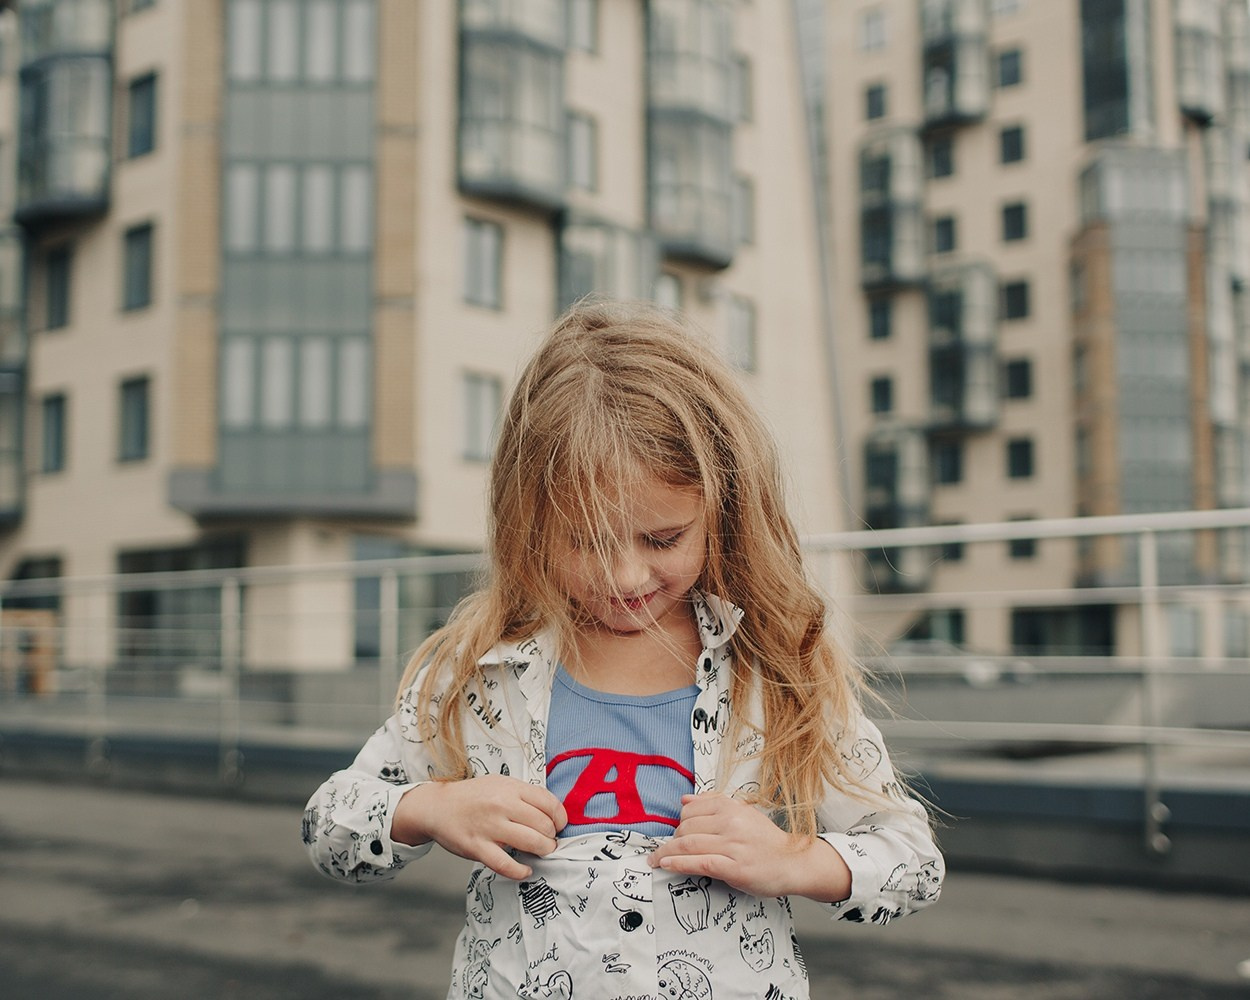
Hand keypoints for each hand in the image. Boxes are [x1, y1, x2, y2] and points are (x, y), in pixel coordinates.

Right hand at [392, 775, 567, 879]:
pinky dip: (520, 871)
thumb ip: (524, 795)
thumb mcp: (500, 784)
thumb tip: (552, 812)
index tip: (559, 825)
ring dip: (543, 851)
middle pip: (543, 825)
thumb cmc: (473, 797)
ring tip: (541, 851)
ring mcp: (489, 827)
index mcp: (510, 788)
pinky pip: (506, 864)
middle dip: (552, 837)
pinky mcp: (477, 847)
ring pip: (531, 843)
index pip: (549, 803)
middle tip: (549, 840)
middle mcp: (502, 805)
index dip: (560, 818)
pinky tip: (525, 870)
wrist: (438, 807)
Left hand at [647, 793, 851, 901]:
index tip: (673, 834)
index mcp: (731, 807)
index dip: (678, 823)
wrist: (794, 862)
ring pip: (689, 845)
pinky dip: (678, 864)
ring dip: (666, 853)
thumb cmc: (766, 841)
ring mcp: (733, 845)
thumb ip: (713, 804)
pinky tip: (666, 865)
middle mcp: (731, 823)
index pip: (690, 811)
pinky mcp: (734, 868)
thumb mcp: (743, 814)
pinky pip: (699, 863)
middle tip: (664, 851)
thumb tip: (685, 799)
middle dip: (672, 841)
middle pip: (686, 828)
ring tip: (656, 860)